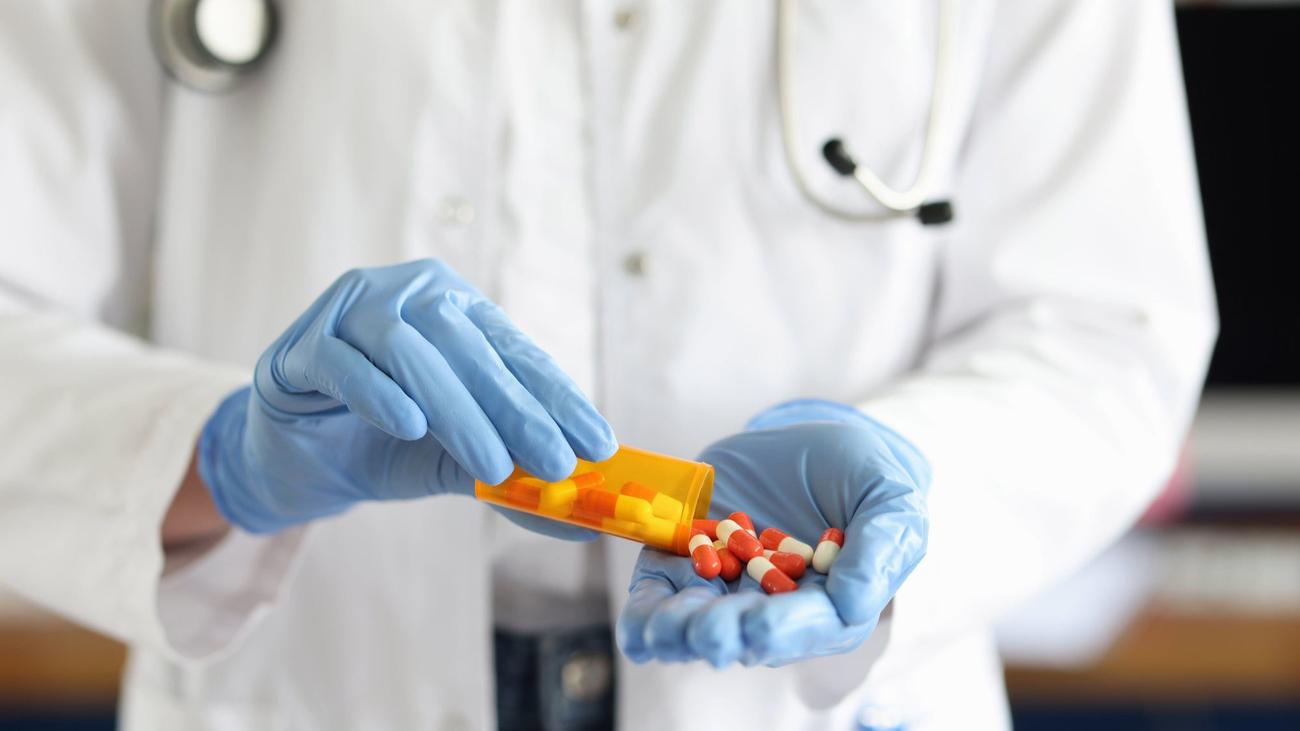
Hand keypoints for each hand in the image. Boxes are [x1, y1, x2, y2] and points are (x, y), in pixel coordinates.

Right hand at [198, 259, 616, 535]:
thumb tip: (582, 518)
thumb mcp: (456, 461)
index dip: (559, 400)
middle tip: (555, 462)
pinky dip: (378, 392)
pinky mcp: (300, 344)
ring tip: (492, 463)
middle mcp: (411, 295)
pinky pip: (343, 362)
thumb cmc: (386, 446)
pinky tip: (409, 425)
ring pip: (413, 351)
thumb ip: (510, 477)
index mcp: (461, 311)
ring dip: (457, 410)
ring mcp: (352, 311)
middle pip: (470, 348)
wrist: (299, 461)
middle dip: (518, 410)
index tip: (597, 445)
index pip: (518, 353)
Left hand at [616, 400, 928, 666]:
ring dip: (676, 631)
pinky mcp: (692, 563)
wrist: (816, 447)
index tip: (756, 628)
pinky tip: (639, 623)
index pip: (809, 626)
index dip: (782, 629)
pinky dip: (650, 606)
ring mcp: (731, 589)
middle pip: (745, 633)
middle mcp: (778, 610)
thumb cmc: (866, 477)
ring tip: (658, 633)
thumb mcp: (891, 501)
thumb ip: (881, 550)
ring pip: (698, 622)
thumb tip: (854, 606)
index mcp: (834, 607)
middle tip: (702, 631)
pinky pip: (665, 592)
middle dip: (720, 633)